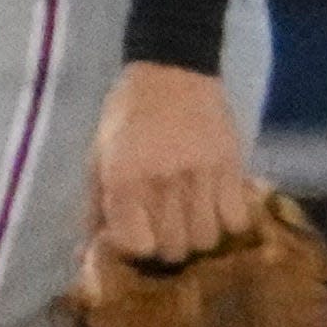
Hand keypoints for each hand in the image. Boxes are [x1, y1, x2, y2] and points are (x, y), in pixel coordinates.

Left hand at [86, 58, 258, 273]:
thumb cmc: (127, 116)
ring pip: (207, 239)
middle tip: (164, 235)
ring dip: (197, 240)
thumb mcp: (98, 156)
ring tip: (190, 224)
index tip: (136, 238)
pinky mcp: (232, 167)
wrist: (172, 73)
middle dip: (166, 250)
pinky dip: (227, 224)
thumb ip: (95, 206)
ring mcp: (201, 175)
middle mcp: (162, 180)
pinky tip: (216, 212)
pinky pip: (237, 220)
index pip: (134, 242)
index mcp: (123, 177)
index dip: (134, 248)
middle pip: (173, 248)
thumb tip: (88, 252)